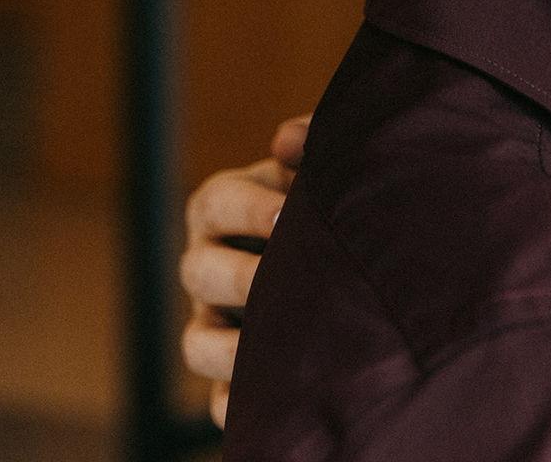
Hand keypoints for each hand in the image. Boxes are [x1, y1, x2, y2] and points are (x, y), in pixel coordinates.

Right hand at [181, 116, 309, 428]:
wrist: (356, 252)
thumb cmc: (332, 195)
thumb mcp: (324, 164)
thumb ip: (313, 143)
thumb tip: (286, 142)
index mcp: (223, 207)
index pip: (216, 202)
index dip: (248, 208)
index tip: (291, 212)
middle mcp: (209, 263)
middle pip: (196, 271)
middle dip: (240, 277)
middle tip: (283, 279)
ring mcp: (215, 322)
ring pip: (194, 343)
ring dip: (229, 350)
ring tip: (278, 348)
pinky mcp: (232, 375)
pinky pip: (219, 402)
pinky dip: (238, 408)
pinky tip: (277, 404)